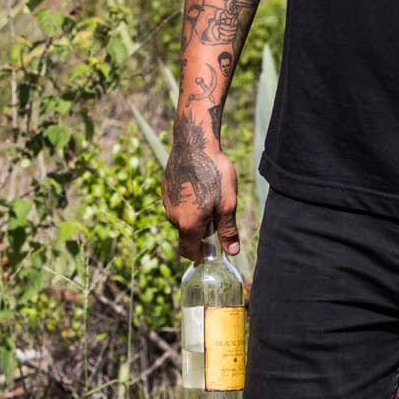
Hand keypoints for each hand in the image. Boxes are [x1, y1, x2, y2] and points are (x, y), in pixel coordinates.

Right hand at [162, 121, 240, 260]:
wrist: (194, 144)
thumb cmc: (213, 173)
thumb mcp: (227, 204)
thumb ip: (228, 230)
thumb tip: (232, 252)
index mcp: (188, 224)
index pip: (189, 252)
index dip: (200, 255)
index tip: (211, 249)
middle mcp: (173, 217)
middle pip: (188, 233)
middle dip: (201, 230)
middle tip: (218, 212)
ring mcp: (167, 202)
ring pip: (182, 217)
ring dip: (194, 214)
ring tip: (210, 194)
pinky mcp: (165, 188)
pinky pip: (177, 203)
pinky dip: (188, 201)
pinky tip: (199, 184)